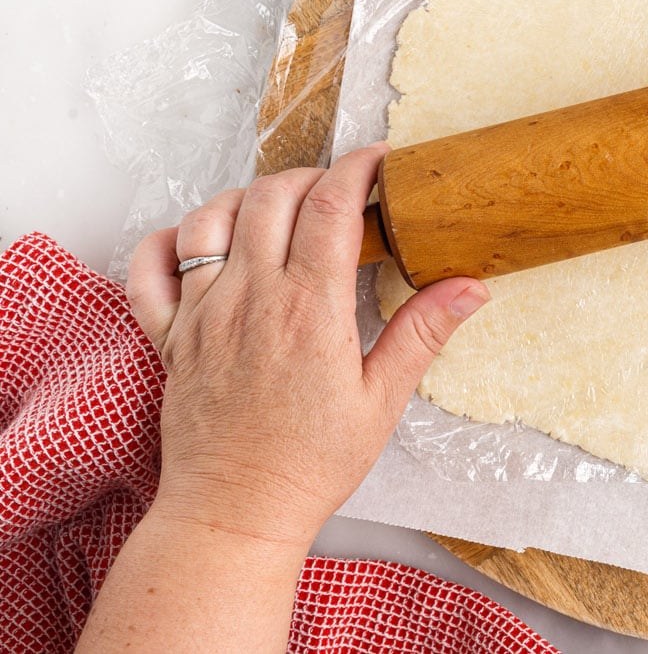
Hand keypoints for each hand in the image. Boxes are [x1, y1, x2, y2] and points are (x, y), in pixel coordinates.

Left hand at [126, 144, 488, 547]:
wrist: (235, 512)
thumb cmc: (310, 464)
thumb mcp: (383, 400)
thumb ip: (423, 333)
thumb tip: (472, 286)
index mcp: (309, 309)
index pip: (330, 206)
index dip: (357, 169)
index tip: (379, 161)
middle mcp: (250, 298)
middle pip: (272, 195)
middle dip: (311, 176)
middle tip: (340, 190)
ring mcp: (201, 313)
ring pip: (212, 216)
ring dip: (248, 197)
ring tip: (281, 209)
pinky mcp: (167, 335)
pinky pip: (150, 266)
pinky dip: (171, 239)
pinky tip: (203, 242)